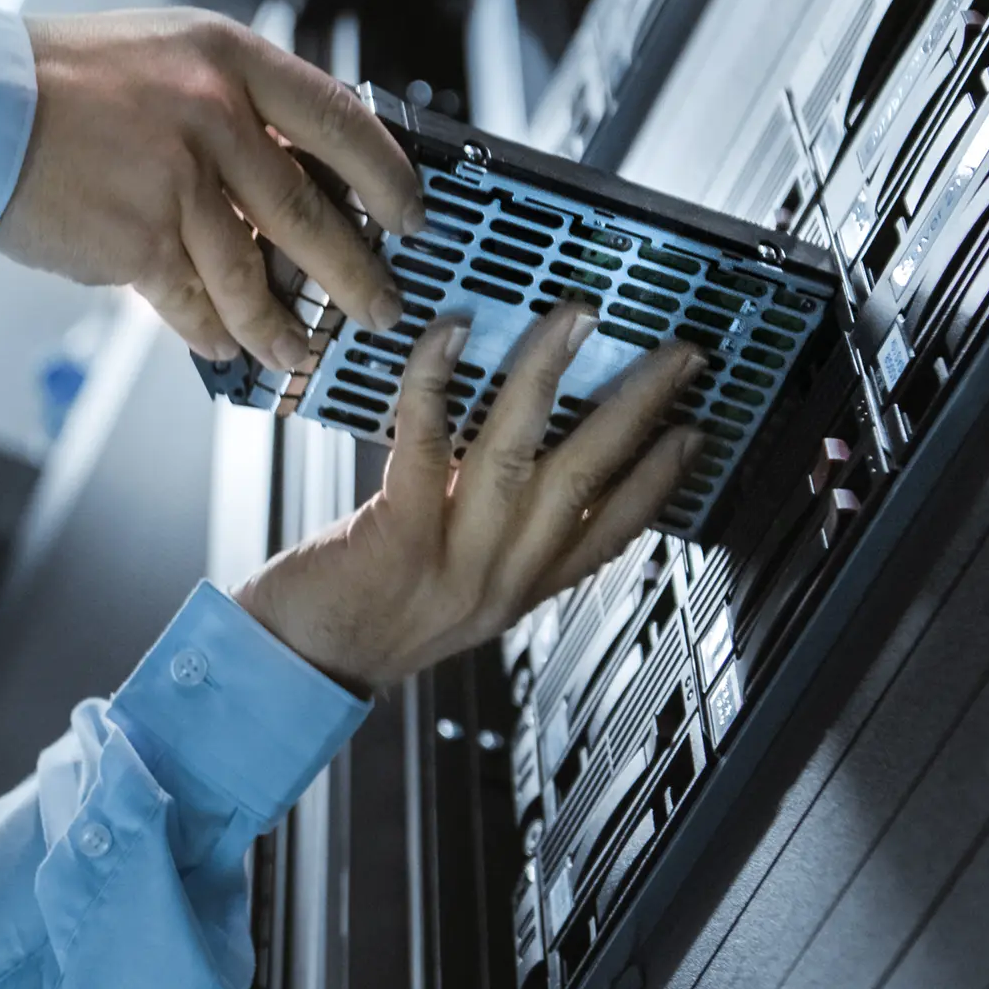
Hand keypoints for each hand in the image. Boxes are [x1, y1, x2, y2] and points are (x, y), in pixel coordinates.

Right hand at [0, 9, 425, 371]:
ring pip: (254, 275)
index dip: (387, 175)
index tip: (413, 215)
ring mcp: (177, 181)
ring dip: (282, 325)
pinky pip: (193, 302)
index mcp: (229, 60)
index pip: (339, 119)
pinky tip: (225, 346)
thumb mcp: (165, 54)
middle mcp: (214, 116)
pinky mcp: (136, 240)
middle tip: (381, 308)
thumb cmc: (59, 77)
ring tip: (301, 350)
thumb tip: (293, 168)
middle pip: (311, 212)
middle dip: (357, 274)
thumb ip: (231, 102)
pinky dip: (213, 331)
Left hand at [233, 305, 704, 692]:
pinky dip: (437, 384)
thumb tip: (520, 453)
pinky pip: (427, 444)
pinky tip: (450, 335)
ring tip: (578, 321)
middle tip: (676, 355)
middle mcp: (499, 578)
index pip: (611, 533)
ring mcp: (453, 560)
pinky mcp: (397, 538)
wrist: (293, 667)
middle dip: (638, 408)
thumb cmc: (361, 614)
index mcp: (519, 588)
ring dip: (549, 376)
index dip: (660, 481)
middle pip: (586, 479)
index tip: (696, 432)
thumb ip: (492, 533)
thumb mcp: (453, 587)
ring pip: (519, 453)